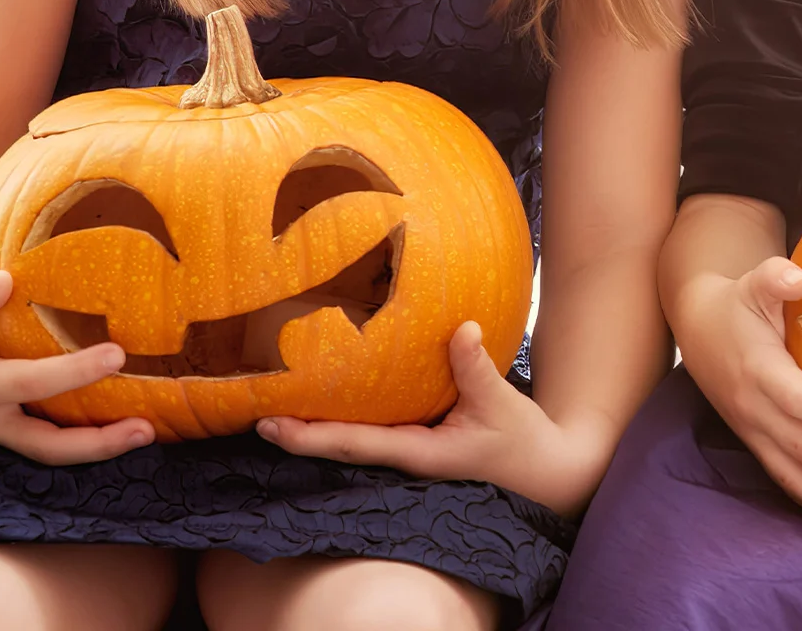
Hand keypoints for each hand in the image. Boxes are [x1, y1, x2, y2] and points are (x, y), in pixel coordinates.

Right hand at [0, 270, 154, 462]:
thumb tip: (4, 284)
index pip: (28, 382)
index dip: (73, 373)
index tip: (118, 355)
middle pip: (44, 443)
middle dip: (95, 443)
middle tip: (145, 430)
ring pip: (48, 446)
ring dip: (96, 445)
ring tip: (145, 431)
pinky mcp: (7, 420)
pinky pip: (47, 431)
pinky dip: (82, 429)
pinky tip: (121, 414)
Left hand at [257, 321, 602, 514]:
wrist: (547, 474)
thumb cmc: (523, 444)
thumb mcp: (501, 404)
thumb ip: (477, 369)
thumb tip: (461, 328)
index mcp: (420, 454)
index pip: (355, 445)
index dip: (311, 437)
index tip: (271, 426)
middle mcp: (408, 456)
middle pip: (342, 444)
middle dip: (299, 431)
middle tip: (254, 412)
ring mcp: (415, 450)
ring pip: (358, 437)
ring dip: (322, 422)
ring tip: (282, 399)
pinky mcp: (426, 439)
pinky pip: (381, 426)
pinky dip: (355, 412)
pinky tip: (340, 392)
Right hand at [677, 257, 801, 534]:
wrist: (697, 328)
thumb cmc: (737, 303)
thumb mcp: (754, 281)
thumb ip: (776, 276)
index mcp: (759, 370)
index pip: (797, 399)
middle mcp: (755, 408)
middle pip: (801, 448)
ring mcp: (754, 431)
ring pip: (792, 475)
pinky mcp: (757, 442)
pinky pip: (784, 478)